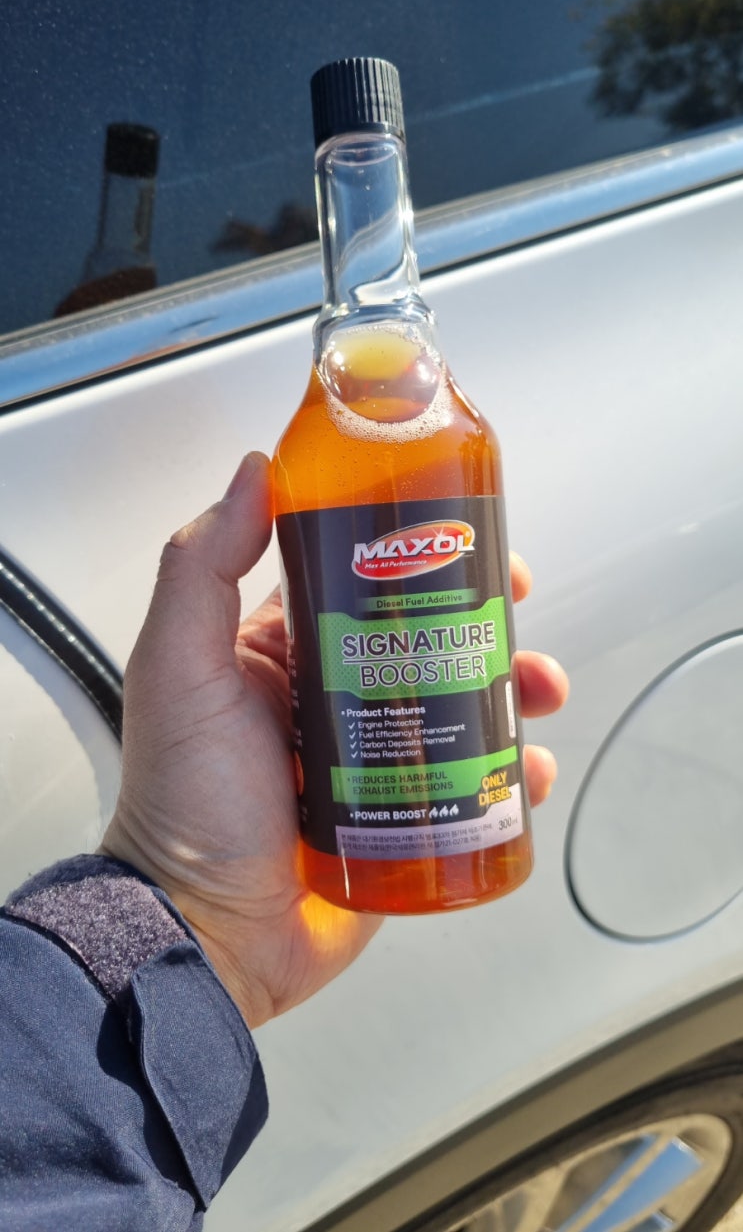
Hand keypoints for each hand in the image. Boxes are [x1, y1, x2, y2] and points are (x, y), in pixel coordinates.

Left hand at [102, 454, 568, 1027]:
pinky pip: (469, 783)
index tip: (467, 534)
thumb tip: (256, 472)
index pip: (361, 577)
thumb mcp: (179, 668)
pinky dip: (508, 772)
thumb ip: (202, 566)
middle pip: (426, 636)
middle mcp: (332, 695)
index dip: (419, 549)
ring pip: (460, 704)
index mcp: (283, 651)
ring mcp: (372, 758)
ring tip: (540, 694)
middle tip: (519, 613)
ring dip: (512, 689)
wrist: (204, 934)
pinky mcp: (402, 817)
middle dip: (482, 618)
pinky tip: (525, 771)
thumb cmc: (184, 802)